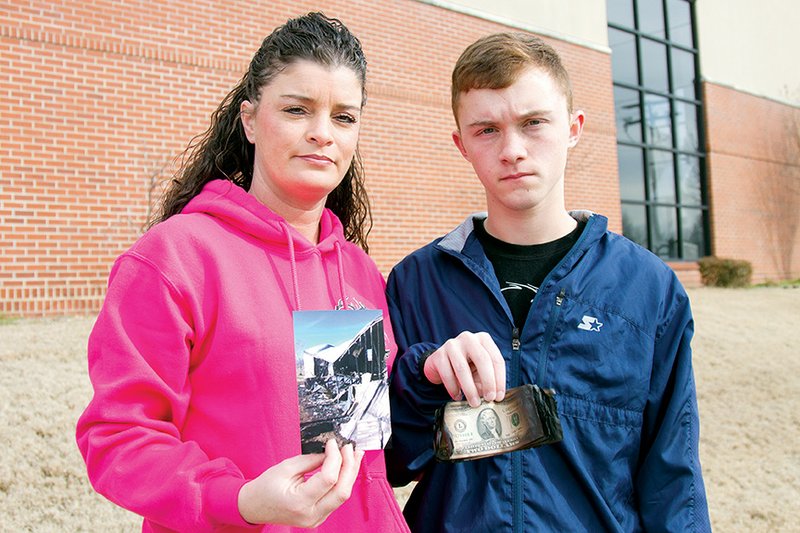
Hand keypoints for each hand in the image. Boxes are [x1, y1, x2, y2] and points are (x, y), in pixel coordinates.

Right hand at [238, 439, 363, 527]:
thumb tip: (331, 452)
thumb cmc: (266, 487)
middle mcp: (310, 515)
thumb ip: (311, 460)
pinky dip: (343, 482)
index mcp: (299, 502)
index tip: (333, 443)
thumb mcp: (286, 467)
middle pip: (342, 490)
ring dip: (350, 473)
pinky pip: (336, 499)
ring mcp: (316, 519)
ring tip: (354, 455)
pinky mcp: (319, 517)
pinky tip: (346, 468)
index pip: (328, 479)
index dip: (335, 458)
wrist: (254, 507)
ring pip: (342, 496)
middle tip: (349, 447)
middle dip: (349, 466)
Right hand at [423, 331, 505, 406]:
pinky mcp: (439, 354)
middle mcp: (469, 338)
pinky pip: (447, 374)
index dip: (500, 379)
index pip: (496, 359)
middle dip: (488, 382)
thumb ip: (488, 380)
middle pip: (482, 360)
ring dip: (470, 389)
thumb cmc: (466, 366)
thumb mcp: (480, 370)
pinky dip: (453, 388)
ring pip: (463, 368)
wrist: (440, 363)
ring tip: (474, 402)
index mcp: (483, 339)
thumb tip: (493, 396)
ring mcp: (452, 345)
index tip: (499, 396)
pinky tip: (457, 396)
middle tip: (489, 398)